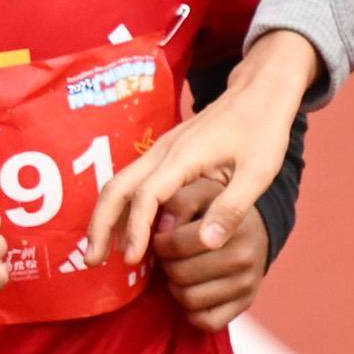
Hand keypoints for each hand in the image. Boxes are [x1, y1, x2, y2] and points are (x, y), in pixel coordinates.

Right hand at [84, 29, 315, 274]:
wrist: (259, 92)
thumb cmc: (263, 131)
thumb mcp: (259, 173)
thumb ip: (232, 208)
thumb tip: (206, 244)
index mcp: (184, 156)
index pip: (147, 195)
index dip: (136, 228)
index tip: (132, 259)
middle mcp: (163, 151)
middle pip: (117, 187)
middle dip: (100, 225)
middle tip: (91, 261)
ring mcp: (160, 151)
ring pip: (118, 183)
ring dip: (104, 218)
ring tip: (97, 253)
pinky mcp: (164, 154)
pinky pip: (131, 182)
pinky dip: (119, 208)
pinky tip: (123, 233)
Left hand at [151, 186, 271, 329]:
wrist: (256, 230)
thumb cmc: (217, 209)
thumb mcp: (201, 192)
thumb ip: (179, 202)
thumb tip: (162, 230)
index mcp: (233, 225)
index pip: (177, 244)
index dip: (160, 243)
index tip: (162, 239)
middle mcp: (244, 257)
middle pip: (179, 273)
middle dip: (166, 265)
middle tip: (169, 257)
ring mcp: (247, 284)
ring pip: (189, 299)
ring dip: (175, 288)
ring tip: (179, 273)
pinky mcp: (245, 304)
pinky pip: (206, 322)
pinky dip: (192, 311)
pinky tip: (192, 291)